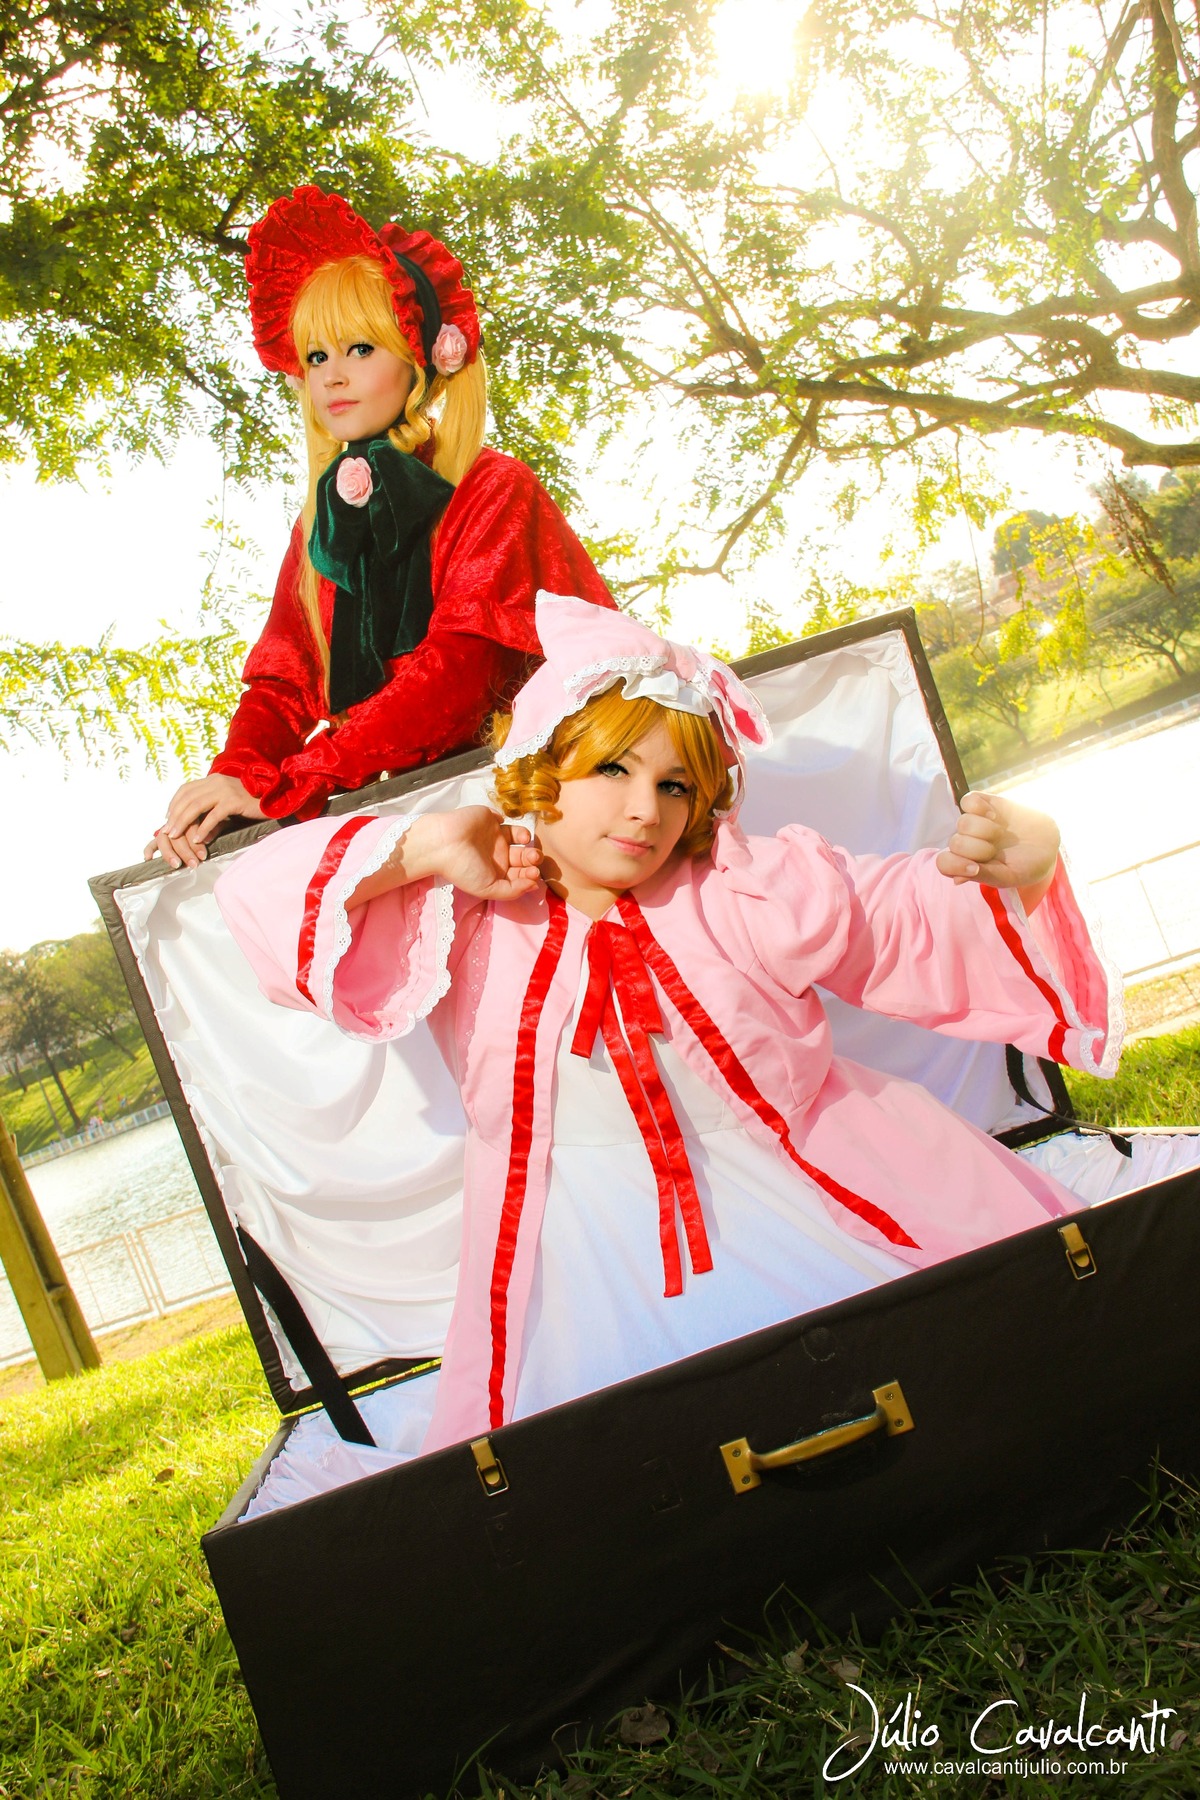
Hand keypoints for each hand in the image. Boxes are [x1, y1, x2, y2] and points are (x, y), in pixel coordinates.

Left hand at [145, 775, 265, 869]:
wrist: (274, 799)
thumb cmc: (250, 805)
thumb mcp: (226, 801)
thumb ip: (210, 807)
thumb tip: (192, 823)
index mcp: (213, 779)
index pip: (185, 789)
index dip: (173, 804)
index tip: (167, 819)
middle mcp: (217, 781)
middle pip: (187, 798)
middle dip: (174, 816)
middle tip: (167, 831)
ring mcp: (225, 790)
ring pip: (196, 806)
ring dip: (183, 822)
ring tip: (176, 835)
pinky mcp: (234, 801)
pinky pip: (214, 816)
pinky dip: (204, 828)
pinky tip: (198, 839)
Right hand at [425, 807, 542, 901]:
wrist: (443, 843)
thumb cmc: (462, 869)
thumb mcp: (488, 889)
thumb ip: (512, 891)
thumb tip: (534, 886)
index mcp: (495, 873)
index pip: (519, 875)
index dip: (530, 875)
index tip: (534, 874)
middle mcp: (497, 856)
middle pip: (522, 857)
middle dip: (532, 859)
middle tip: (535, 858)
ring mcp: (495, 836)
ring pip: (520, 839)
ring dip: (529, 842)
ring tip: (528, 844)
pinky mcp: (491, 820)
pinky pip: (508, 822)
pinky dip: (514, 825)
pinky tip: (515, 833)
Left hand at [936, 791, 1059, 908]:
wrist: (1048, 844)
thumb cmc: (1026, 865)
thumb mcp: (1009, 877)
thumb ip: (984, 876)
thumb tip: (956, 879)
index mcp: (967, 864)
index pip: (945, 864)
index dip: (955, 865)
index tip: (976, 868)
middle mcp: (966, 843)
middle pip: (955, 843)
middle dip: (977, 849)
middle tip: (996, 851)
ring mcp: (974, 823)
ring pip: (962, 823)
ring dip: (983, 830)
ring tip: (1000, 834)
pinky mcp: (983, 804)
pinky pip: (967, 800)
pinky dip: (978, 807)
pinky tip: (993, 815)